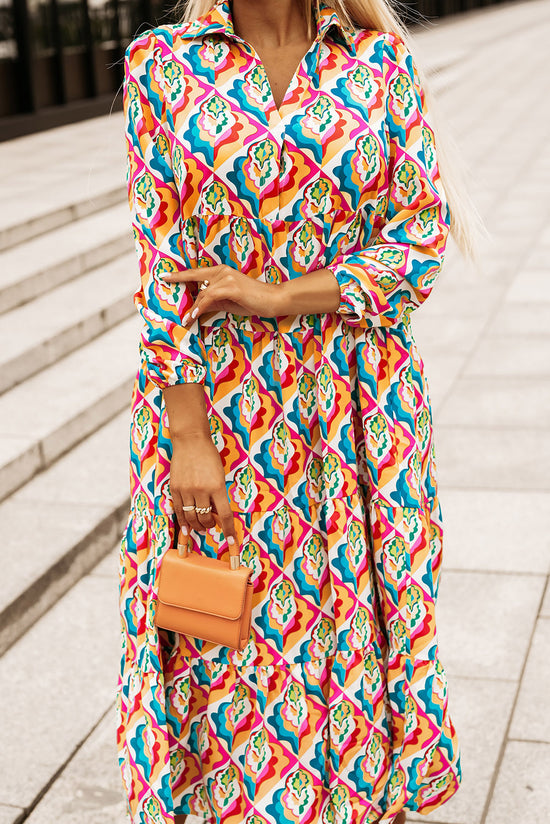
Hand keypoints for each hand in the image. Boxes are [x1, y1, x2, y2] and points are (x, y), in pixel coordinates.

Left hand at [162, 264, 282, 325]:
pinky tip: (194, 316)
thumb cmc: (253, 301)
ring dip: (193, 309)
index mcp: (221, 272)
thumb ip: (213, 302)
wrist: (273, 299)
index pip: (196, 272)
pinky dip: (200, 307)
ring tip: (185, 321)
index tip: (164, 276)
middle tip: (171, 300)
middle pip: (196, 282)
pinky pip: (210, 298)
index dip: (180, 275)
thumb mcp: (228, 302)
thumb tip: (198, 309)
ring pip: (202, 293)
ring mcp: (226, 278)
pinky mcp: (230, 287)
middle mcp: (221, 271)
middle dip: (182, 291)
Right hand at [169, 433, 236, 548]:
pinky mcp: (175, 489)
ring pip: (191, 518)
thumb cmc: (209, 456)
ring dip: (197, 526)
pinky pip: (179, 510)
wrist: (190, 441)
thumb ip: (218, 494)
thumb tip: (217, 514)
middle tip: (212, 525)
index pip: (225, 515)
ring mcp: (186, 490)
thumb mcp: (220, 475)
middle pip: (206, 518)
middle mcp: (201, 490)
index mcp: (217, 486)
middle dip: (210, 526)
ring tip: (201, 527)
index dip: (229, 530)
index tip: (231, 541)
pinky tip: (186, 528)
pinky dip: (183, 521)